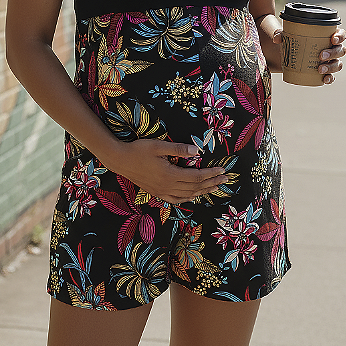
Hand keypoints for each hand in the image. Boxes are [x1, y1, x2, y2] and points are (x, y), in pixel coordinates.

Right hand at [106, 139, 227, 203]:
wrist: (119, 160)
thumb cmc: (138, 150)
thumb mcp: (159, 146)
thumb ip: (178, 149)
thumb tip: (197, 151)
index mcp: (170, 175)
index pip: (196, 176)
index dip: (211, 174)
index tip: (223, 170)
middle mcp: (168, 186)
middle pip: (195, 187)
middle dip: (212, 183)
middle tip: (226, 179)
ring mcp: (162, 191)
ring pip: (188, 194)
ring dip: (203, 191)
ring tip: (215, 187)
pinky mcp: (157, 192)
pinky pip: (176, 200)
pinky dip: (187, 198)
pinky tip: (193, 196)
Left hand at [270, 25, 345, 83]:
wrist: (290, 54)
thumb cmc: (294, 40)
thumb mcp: (288, 35)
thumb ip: (281, 34)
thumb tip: (277, 39)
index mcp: (328, 36)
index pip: (341, 34)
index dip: (340, 36)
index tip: (333, 39)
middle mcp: (332, 48)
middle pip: (340, 50)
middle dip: (333, 53)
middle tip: (320, 55)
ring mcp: (330, 61)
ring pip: (338, 64)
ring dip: (331, 67)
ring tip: (319, 69)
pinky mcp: (325, 72)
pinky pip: (332, 76)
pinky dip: (330, 78)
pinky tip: (324, 80)